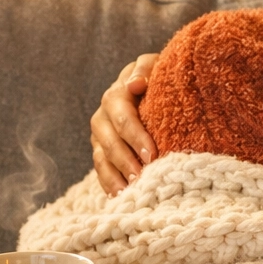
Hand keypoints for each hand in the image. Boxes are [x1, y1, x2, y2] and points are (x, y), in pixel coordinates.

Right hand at [90, 54, 158, 194]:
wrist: (155, 88)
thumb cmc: (162, 78)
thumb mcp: (157, 65)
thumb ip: (146, 69)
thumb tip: (135, 85)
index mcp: (117, 93)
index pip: (121, 114)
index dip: (135, 135)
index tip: (152, 154)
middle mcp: (104, 114)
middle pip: (109, 139)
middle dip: (125, 159)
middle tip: (142, 176)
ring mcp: (100, 134)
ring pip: (101, 157)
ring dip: (116, 175)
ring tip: (132, 190)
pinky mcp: (102, 150)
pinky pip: (101, 169)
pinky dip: (110, 184)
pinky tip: (122, 197)